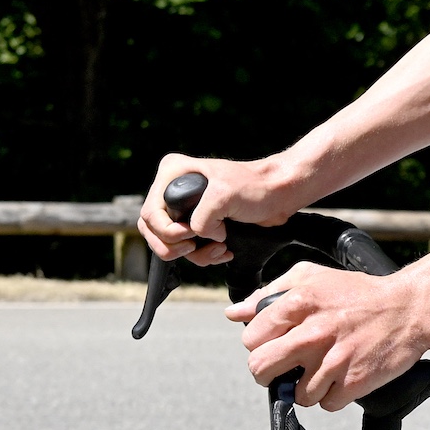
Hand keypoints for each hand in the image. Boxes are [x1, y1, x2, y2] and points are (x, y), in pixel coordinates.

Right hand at [138, 153, 305, 266]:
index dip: (166, 231)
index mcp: (173, 172)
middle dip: (174, 247)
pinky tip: (222, 252)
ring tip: (218, 249)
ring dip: (193, 255)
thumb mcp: (224, 195)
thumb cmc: (256, 187)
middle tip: (194, 247)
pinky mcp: (199, 224)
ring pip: (170, 244)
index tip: (190, 234)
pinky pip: (188, 249)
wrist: (279, 196)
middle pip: (153, 231)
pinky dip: (203, 256)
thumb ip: (202, 218)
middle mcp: (173, 189)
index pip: (150, 212)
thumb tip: (197, 236)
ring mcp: (185, 208)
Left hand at [231, 264, 429, 409]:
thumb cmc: (357, 293)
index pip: (251, 340)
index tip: (277, 342)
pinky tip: (342, 377)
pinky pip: (325, 404)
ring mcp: (333, 361)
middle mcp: (313, 333)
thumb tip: (234, 312)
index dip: (262, 343)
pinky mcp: (353, 382)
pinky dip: (332, 395)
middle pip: (260, 370)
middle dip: (269, 372)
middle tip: (287, 367)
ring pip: (295, 394)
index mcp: (298, 304)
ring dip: (306, 387)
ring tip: (323, 369)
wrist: (407, 309)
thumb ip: (268, 294)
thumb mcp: (311, 278)